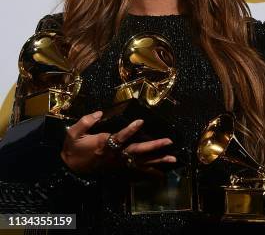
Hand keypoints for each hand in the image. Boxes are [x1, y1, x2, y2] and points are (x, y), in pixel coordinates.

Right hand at [61, 111, 175, 174]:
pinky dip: (151, 172)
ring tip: (173, 159)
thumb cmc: (74, 148)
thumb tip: (100, 112)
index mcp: (104, 144)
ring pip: (141, 161)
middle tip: (168, 141)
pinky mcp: (121, 167)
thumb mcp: (73, 134)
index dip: (130, 130)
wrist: (71, 168)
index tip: (141, 121)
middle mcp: (115, 154)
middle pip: (137, 150)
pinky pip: (137, 170)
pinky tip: (162, 173)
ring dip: (158, 160)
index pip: (119, 136)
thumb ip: (86, 122)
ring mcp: (119, 162)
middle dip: (153, 146)